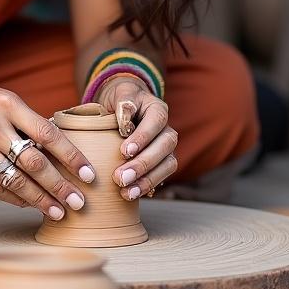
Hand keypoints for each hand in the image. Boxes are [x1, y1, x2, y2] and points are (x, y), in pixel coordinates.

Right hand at [0, 67, 97, 220]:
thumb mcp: (0, 97)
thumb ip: (25, 120)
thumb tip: (59, 148)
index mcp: (7, 103)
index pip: (48, 134)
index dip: (72, 157)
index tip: (89, 175)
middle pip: (34, 163)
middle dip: (61, 186)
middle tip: (79, 202)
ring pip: (15, 180)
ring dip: (40, 199)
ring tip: (58, 212)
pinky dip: (13, 198)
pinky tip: (28, 204)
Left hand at [94, 75, 177, 199]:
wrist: (122, 107)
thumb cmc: (120, 99)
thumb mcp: (120, 93)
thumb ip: (124, 101)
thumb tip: (126, 117)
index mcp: (157, 109)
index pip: (156, 121)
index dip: (143, 137)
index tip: (124, 151)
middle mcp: (166, 129)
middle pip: (165, 146)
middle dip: (144, 164)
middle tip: (120, 178)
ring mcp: (166, 149)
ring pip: (168, 165)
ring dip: (147, 180)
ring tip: (126, 192)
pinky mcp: (161, 164)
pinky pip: (162, 177)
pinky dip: (148, 187)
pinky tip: (133, 194)